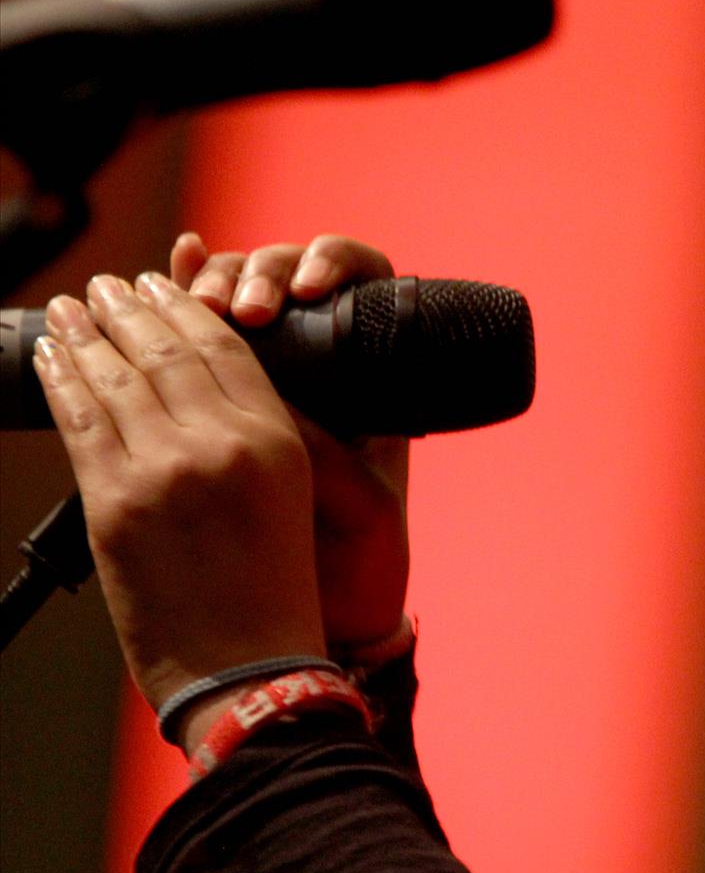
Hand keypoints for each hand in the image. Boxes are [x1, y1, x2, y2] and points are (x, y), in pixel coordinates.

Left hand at [31, 273, 323, 712]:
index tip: (162, 282)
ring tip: (74, 307)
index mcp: (277, 444)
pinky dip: (61, 379)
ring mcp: (164, 471)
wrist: (249, 671)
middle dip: (130, 307)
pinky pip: (78, 420)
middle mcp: (223, 446)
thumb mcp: (291, 501)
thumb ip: (255, 438)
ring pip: (115, 376)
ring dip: (87, 331)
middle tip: (110, 284)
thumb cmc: (273, 595)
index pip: (225, 348)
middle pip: (166, 349)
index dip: (186, 306)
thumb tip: (192, 385)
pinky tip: (53, 357)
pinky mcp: (115, 503)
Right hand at [170, 232, 410, 650]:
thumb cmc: (365, 556)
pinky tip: (165, 275)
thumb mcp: (361, 506)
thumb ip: (328, 456)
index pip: (362, 280)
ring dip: (211, 285)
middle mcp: (320, 365)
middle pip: (284, 278)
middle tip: (242, 303)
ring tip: (199, 299)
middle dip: (256, 275)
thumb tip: (279, 396)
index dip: (333, 263)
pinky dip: (176, 306)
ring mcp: (264, 378)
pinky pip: (193, 339)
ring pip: (234, 298)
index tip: (310, 291)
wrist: (330, 608)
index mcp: (371, 379)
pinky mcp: (212, 401)